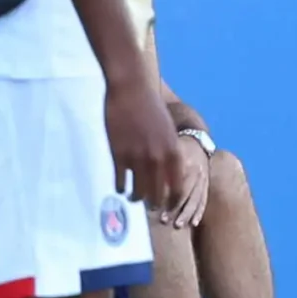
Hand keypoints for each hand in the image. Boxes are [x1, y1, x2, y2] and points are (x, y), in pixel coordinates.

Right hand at [106, 73, 186, 208]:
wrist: (132, 89)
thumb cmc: (151, 107)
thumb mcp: (168, 130)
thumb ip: (169, 151)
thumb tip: (167, 171)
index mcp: (173, 152)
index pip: (177, 187)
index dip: (173, 201)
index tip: (168, 207)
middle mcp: (158, 158)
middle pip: (158, 194)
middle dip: (155, 204)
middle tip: (150, 207)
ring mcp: (138, 158)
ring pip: (138, 191)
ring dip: (136, 198)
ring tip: (134, 198)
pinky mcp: (119, 154)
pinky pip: (120, 180)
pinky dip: (120, 187)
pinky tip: (120, 187)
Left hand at [159, 132, 214, 228]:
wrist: (196, 141)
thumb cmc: (174, 146)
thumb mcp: (165, 149)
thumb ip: (155, 164)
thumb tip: (140, 180)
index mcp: (182, 159)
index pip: (173, 180)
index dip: (164, 194)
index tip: (153, 206)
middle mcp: (195, 169)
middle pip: (185, 191)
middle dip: (175, 208)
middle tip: (163, 220)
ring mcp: (203, 178)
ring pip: (196, 198)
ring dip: (186, 213)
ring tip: (177, 225)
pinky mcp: (207, 185)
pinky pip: (204, 200)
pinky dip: (199, 212)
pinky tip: (193, 223)